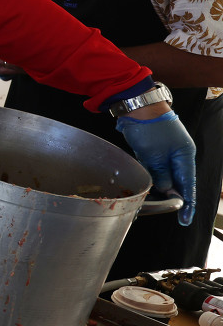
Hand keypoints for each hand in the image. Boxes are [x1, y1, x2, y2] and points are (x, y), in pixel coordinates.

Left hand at [117, 107, 197, 225]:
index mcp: (185, 156)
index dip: (187, 204)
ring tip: (152, 202)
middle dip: (171, 197)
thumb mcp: (153, 154)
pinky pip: (155, 169)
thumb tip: (165, 190)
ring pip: (164, 177)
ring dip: (159, 188)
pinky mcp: (154, 151)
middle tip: (163, 210)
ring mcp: (166, 153)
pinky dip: (151, 178)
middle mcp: (178, 155)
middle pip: (177, 182)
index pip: (188, 185)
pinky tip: (145, 187)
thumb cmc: (148, 127)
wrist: (137, 106)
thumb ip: (160, 174)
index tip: (184, 219)